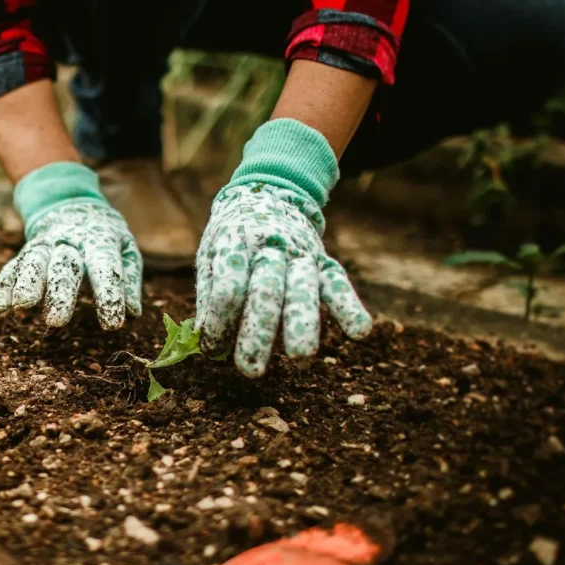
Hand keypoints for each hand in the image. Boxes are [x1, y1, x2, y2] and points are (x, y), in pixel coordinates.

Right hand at [0, 200, 141, 329]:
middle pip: (64, 266)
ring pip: (33, 263)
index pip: (105, 266)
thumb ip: (129, 279)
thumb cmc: (104, 236)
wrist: (70, 204)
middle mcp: (69, 242)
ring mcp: (44, 246)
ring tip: (20, 307)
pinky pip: (12, 268)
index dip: (109, 294)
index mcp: (99, 240)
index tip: (113, 324)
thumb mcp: (125, 248)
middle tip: (56, 321)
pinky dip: (2, 287)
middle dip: (59, 293)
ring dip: (25, 284)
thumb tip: (133, 313)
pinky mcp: (26, 253)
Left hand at [196, 186, 370, 376]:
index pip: (228, 286)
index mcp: (235, 243)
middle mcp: (270, 247)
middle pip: (266, 291)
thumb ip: (210, 293)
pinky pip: (338, 283)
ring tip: (301, 358)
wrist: (268, 194)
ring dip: (302, 324)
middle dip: (258, 332)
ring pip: (303, 289)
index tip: (213, 348)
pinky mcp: (323, 261)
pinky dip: (350, 306)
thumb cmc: (233, 237)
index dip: (219, 320)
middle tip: (250, 369)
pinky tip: (359, 333)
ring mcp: (299, 253)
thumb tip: (205, 340)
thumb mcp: (211, 254)